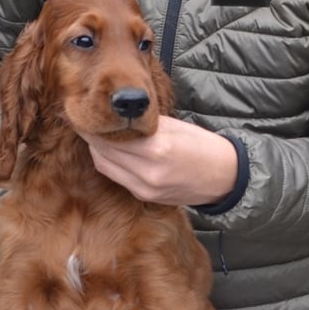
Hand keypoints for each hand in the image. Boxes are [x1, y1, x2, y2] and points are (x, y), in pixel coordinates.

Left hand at [78, 115, 237, 205]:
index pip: (112, 137)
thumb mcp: (176, 127)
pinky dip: (111, 163)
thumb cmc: (203, 146)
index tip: (85, 113)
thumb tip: (116, 115)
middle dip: (92, 137)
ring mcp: (145, 188)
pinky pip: (118, 178)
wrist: (223, 178)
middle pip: (104, 153)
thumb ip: (145, 124)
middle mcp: (148, 172)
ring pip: (106, 167)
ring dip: (98, 151)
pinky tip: (110, 152)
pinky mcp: (145, 196)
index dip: (95, 126)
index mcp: (158, 149)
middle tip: (85, 122)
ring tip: (95, 135)